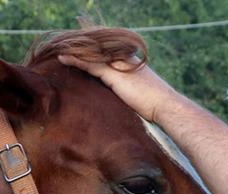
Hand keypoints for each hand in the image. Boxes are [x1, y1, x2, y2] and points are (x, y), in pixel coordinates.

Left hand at [58, 53, 176, 123]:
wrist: (166, 107)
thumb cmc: (158, 107)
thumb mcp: (143, 96)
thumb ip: (132, 92)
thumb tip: (127, 102)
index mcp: (133, 63)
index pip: (108, 55)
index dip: (95, 55)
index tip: (83, 56)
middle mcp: (126, 60)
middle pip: (99, 52)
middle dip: (84, 52)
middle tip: (68, 52)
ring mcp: (120, 65)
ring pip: (93, 55)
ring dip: (77, 53)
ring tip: (61, 52)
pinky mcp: (114, 74)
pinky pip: (90, 64)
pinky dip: (76, 60)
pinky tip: (63, 58)